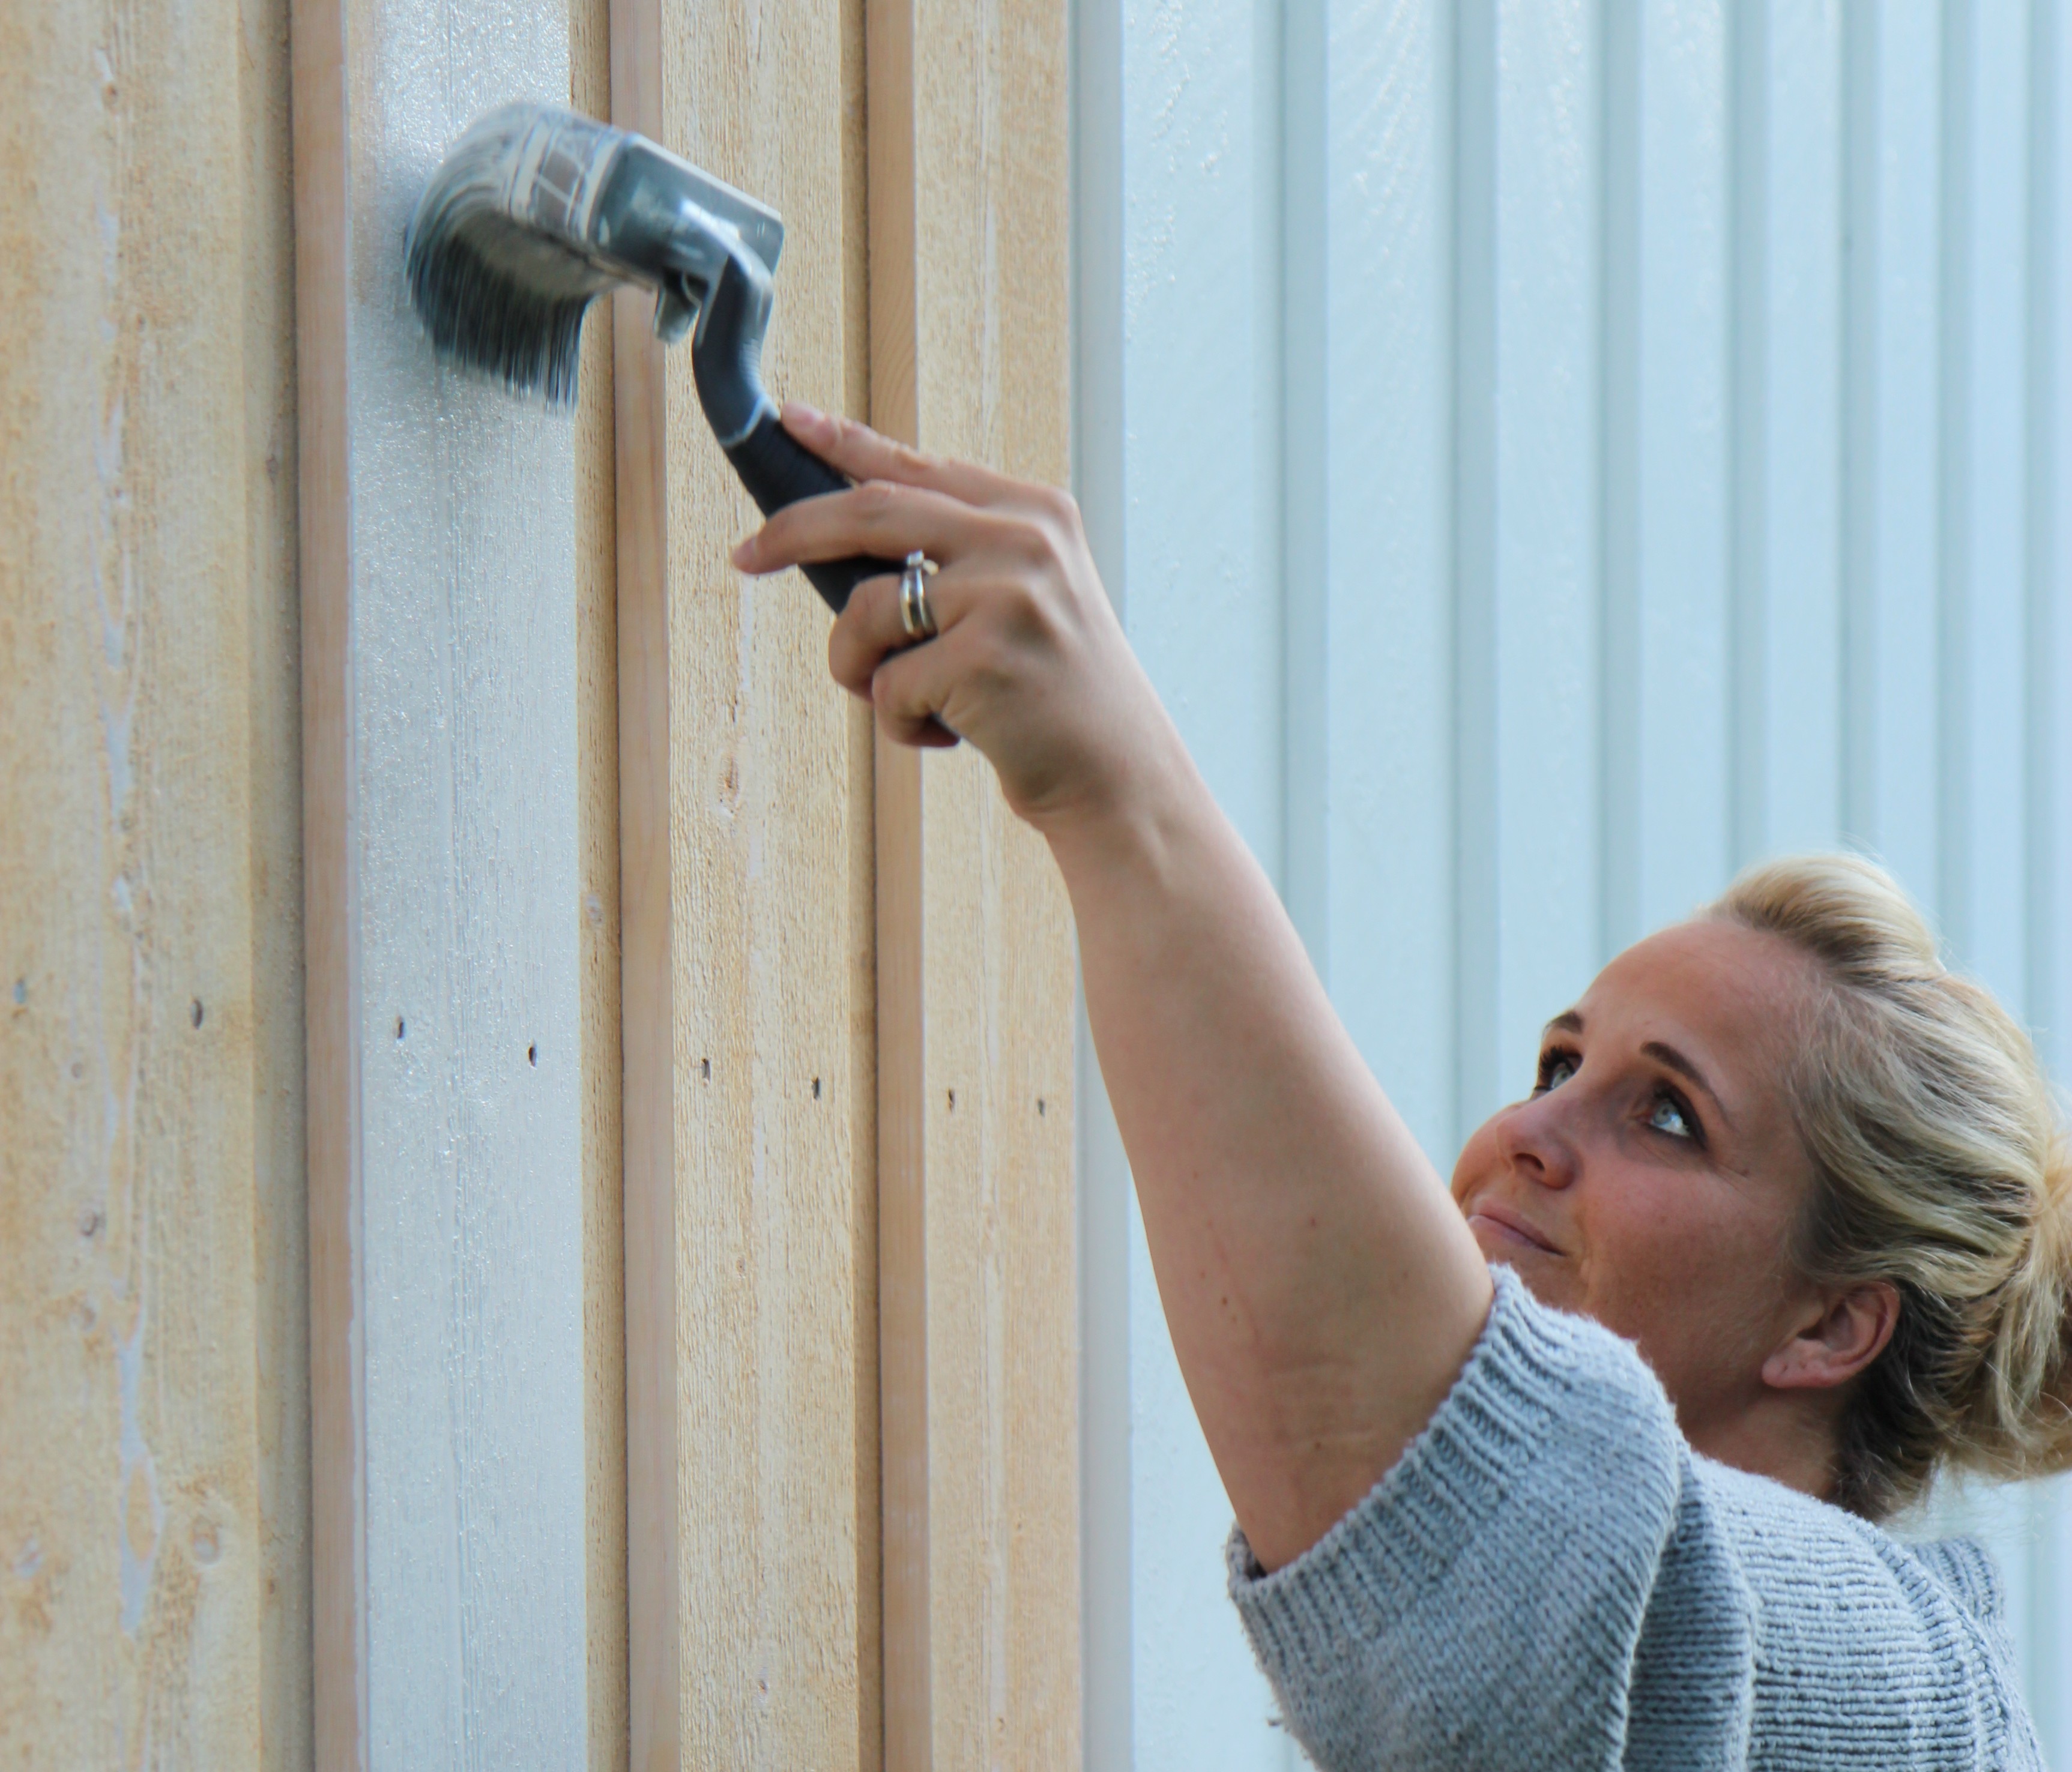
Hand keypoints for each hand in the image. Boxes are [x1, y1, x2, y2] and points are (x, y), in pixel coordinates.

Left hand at [730, 403, 1182, 838]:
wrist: (1120, 779)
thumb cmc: (1057, 700)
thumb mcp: (1025, 600)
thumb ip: (957, 558)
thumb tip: (842, 541)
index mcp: (1034, 514)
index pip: (918, 467)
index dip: (845, 443)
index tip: (790, 422)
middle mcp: (1023, 541)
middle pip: (872, 512)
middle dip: (794, 532)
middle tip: (746, 556)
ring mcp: (1004, 595)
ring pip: (862, 610)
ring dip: (855, 667)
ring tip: (907, 703)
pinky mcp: (981, 657)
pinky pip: (886, 684)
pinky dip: (898, 722)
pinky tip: (951, 736)